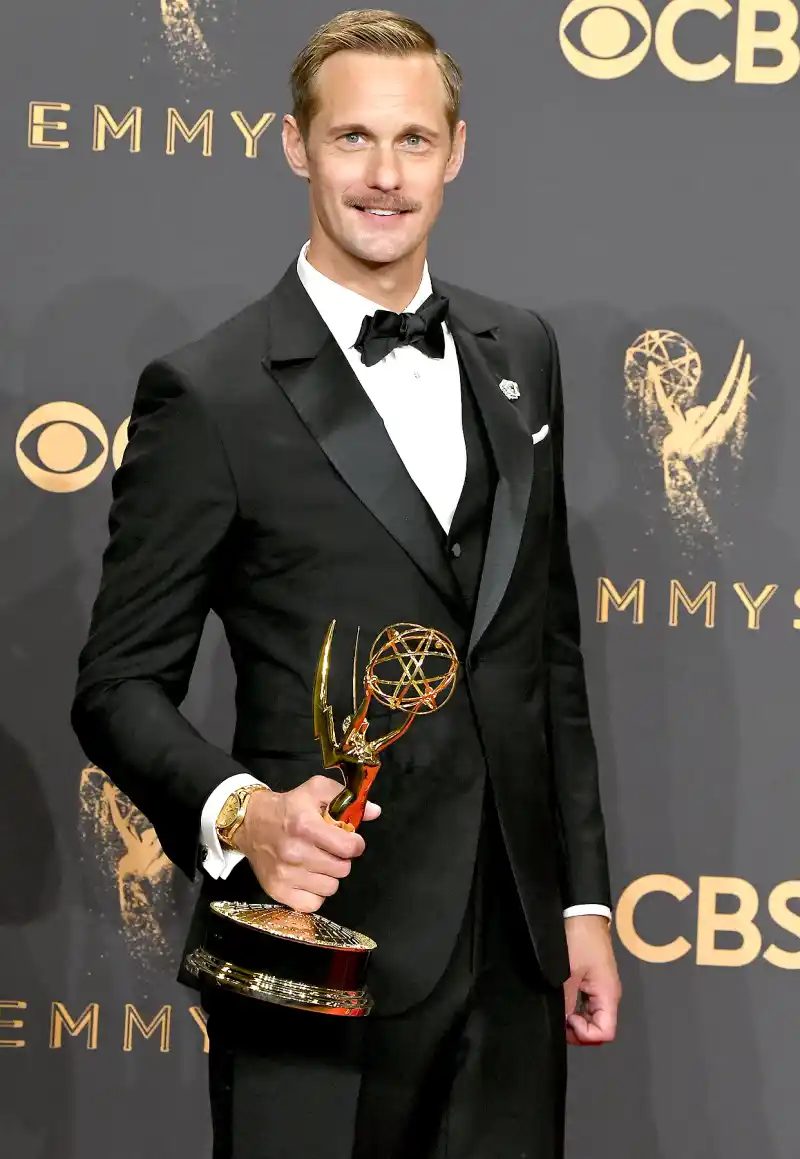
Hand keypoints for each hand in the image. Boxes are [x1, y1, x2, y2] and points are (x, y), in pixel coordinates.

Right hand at [235, 775, 380, 912]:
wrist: (250, 823)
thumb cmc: (288, 806)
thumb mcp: (316, 789)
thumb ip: (346, 797)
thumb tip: (374, 812)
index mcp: (306, 826)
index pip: (349, 847)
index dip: (355, 844)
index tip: (348, 840)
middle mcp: (296, 852)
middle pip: (343, 869)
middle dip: (341, 859)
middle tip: (329, 850)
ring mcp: (286, 875)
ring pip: (331, 888)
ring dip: (329, 876)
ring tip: (317, 862)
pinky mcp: (278, 891)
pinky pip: (314, 904)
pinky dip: (315, 893)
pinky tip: (308, 877)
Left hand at [563, 915, 620, 1045]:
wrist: (580, 912)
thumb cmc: (580, 937)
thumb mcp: (568, 973)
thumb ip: (566, 1002)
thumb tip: (561, 1024)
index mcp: (608, 994)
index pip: (605, 1033)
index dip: (585, 1034)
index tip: (568, 1020)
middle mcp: (608, 994)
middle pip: (599, 1028)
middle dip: (578, 1029)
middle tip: (559, 1017)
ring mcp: (600, 987)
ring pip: (591, 1016)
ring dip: (574, 1018)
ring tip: (558, 1007)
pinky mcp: (592, 979)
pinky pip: (585, 1004)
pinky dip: (573, 1006)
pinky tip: (561, 998)